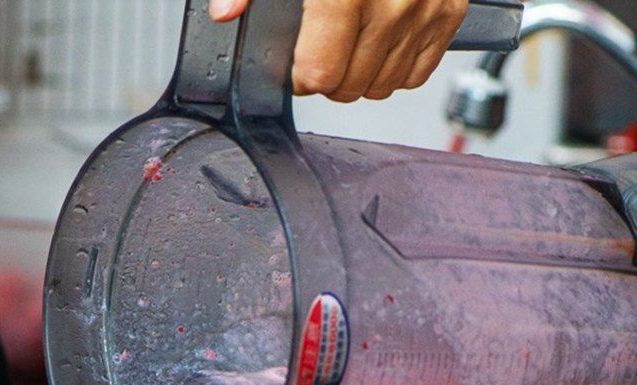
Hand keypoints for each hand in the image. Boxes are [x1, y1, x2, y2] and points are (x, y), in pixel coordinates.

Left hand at [209, 0, 468, 101]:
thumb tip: (225, 11)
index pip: (320, 73)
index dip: (300, 74)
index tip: (297, 61)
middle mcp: (391, 3)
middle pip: (349, 85)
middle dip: (328, 76)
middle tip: (321, 48)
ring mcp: (425, 8)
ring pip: (382, 85)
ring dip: (361, 74)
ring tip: (350, 42)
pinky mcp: (449, 10)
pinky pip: (416, 72)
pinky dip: (396, 65)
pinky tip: (381, 38)